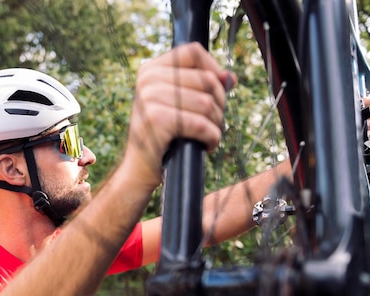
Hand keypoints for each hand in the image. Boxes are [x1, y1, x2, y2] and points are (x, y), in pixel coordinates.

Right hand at [124, 43, 235, 188]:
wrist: (139, 169)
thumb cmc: (163, 136)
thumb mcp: (178, 104)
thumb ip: (201, 85)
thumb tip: (230, 77)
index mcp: (150, 70)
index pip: (193, 52)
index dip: (213, 68)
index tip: (217, 91)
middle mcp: (147, 80)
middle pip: (206, 80)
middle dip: (219, 105)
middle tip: (212, 123)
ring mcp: (150, 98)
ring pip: (208, 104)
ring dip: (217, 125)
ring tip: (209, 136)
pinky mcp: (156, 119)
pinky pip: (202, 124)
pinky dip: (212, 138)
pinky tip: (206, 145)